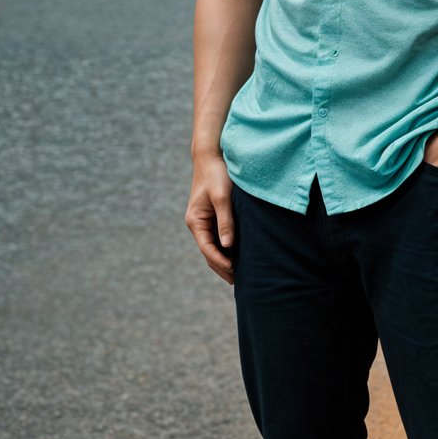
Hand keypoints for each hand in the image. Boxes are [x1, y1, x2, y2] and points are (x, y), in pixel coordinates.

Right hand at [185, 152, 235, 284]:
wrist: (211, 156)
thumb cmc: (217, 174)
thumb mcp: (222, 197)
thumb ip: (225, 221)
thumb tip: (228, 246)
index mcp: (196, 221)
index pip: (207, 249)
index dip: (221, 262)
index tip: (236, 272)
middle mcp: (198, 224)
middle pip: (210, 252)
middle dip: (223, 267)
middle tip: (240, 282)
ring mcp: (205, 222)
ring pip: (215, 247)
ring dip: (225, 260)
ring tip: (241, 275)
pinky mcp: (213, 217)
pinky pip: (219, 238)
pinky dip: (227, 249)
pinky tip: (240, 256)